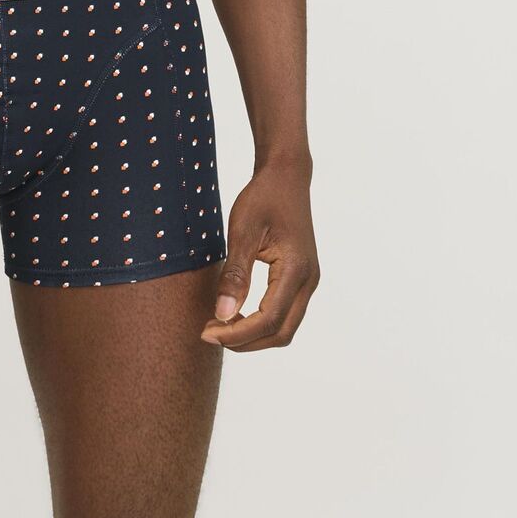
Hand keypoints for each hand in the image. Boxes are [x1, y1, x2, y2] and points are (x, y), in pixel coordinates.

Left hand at [200, 159, 318, 350]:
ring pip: (285, 327)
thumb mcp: (243, 232)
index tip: (207, 332)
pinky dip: (262, 322)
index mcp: (296, 270)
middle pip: (280, 333)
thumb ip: (235, 275)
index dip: (238, 334)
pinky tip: (237, 313)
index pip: (269, 320)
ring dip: (254, 335)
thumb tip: (222, 315)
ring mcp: (308, 281)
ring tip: (220, 326)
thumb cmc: (263, 198)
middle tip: (209, 334)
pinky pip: (285, 313)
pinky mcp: (302, 278)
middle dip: (245, 341)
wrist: (286, 176)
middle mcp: (308, 281)